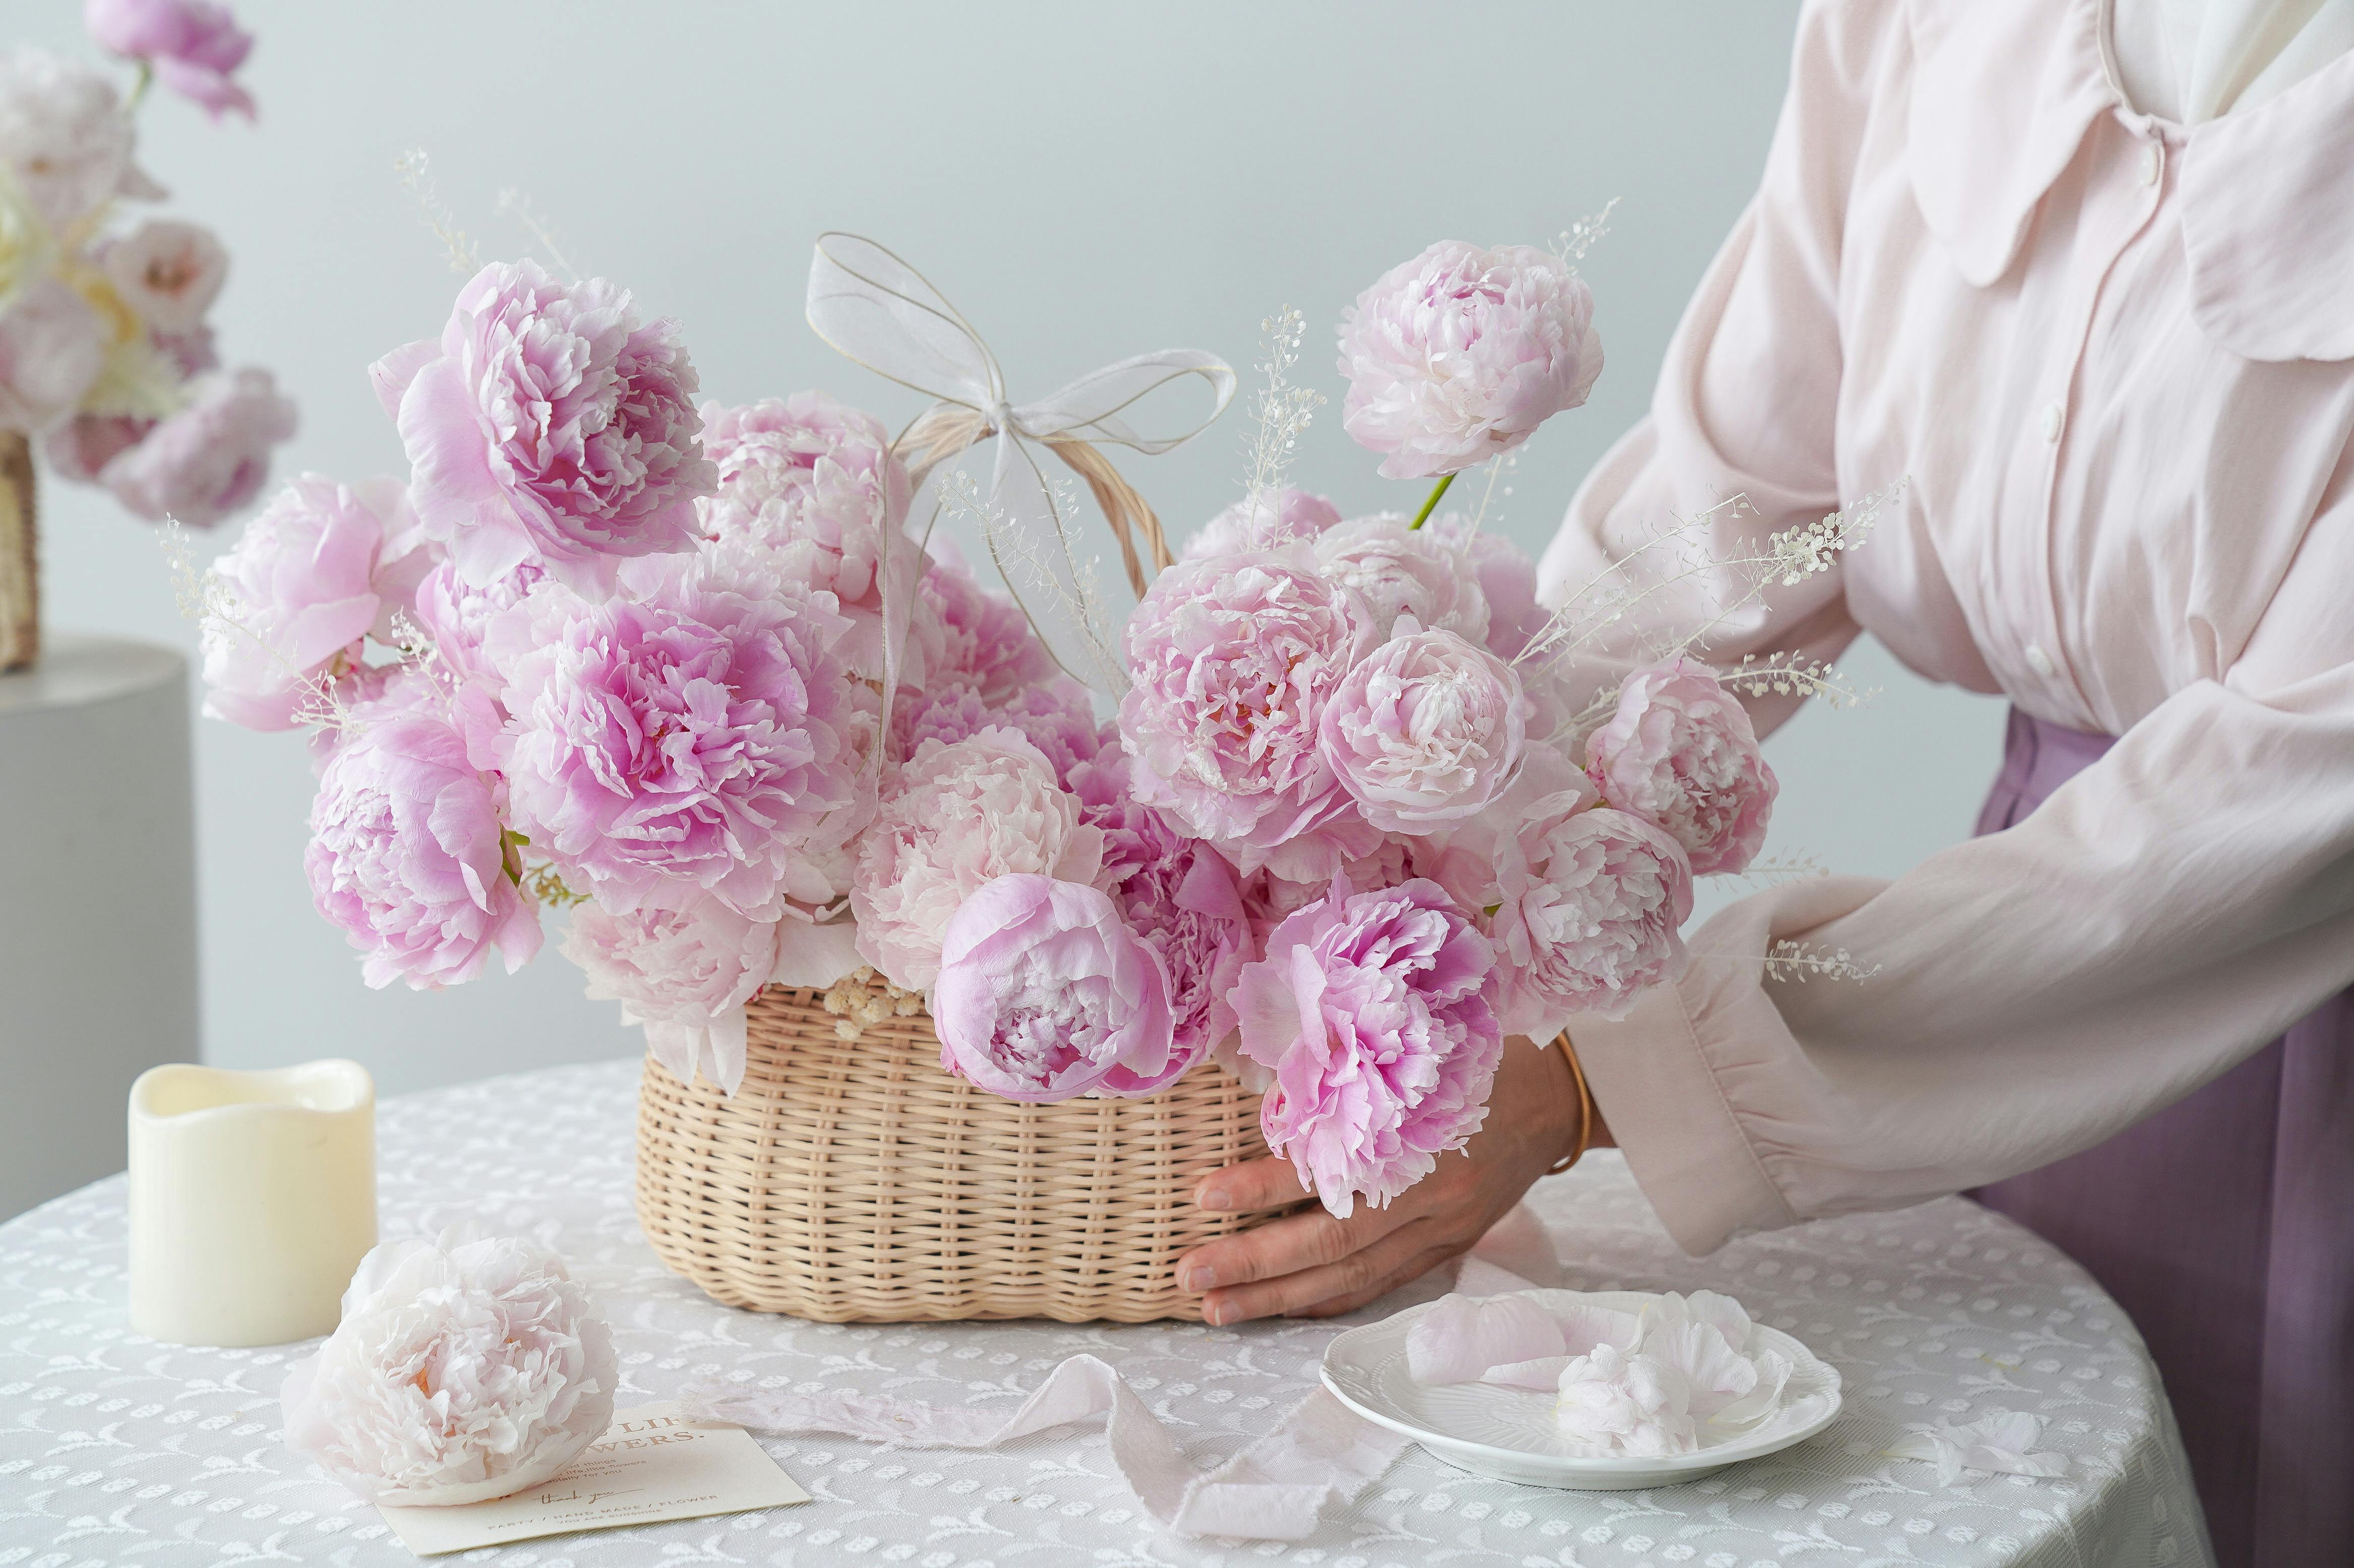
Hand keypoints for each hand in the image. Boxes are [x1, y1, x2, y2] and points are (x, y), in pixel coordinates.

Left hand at [1176, 1034, 1604, 1324]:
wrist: (1556, 1095)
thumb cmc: (1478, 1058)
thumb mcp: (1419, 1052)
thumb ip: (1353, 1075)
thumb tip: (1272, 1093)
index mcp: (1419, 1138)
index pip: (1327, 1177)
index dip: (1261, 1190)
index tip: (1202, 1195)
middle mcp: (1430, 1197)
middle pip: (1332, 1245)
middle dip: (1255, 1265)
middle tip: (1189, 1273)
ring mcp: (1442, 1232)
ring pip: (1352, 1278)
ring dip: (1280, 1298)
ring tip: (1218, 1307)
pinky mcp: (1448, 1249)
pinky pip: (1382, 1285)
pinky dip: (1330, 1301)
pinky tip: (1284, 1309)